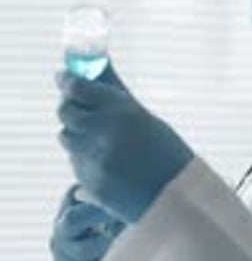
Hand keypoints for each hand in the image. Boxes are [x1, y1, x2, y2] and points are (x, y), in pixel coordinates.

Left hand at [57, 65, 193, 222]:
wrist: (178, 198)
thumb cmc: (166, 153)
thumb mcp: (144, 118)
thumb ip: (115, 93)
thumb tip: (98, 61)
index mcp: (122, 110)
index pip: (77, 87)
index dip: (67, 80)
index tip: (63, 77)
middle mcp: (105, 132)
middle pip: (65, 110)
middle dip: (70, 107)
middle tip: (77, 107)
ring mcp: (95, 159)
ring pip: (66, 137)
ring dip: (76, 134)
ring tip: (98, 140)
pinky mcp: (89, 182)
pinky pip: (75, 161)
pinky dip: (84, 158)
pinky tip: (106, 164)